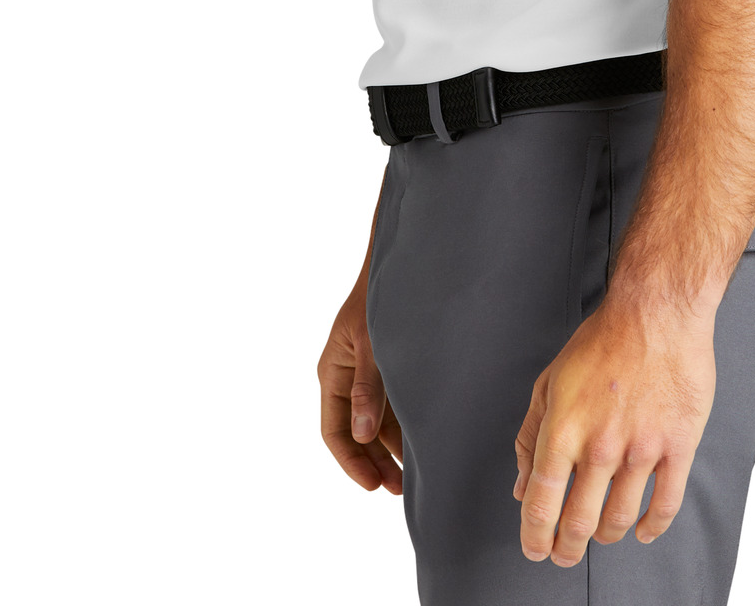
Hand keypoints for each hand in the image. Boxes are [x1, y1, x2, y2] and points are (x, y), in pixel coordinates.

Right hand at [318, 289, 402, 493]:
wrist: (403, 263)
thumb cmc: (379, 299)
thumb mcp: (371, 343)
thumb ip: (368, 388)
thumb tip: (364, 435)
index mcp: (332, 373)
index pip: (334, 430)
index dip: (351, 461)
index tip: (371, 485)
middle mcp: (347, 378)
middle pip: (356, 433)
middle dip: (374, 462)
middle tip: (398, 489)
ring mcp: (368, 375)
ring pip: (375, 424)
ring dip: (390, 450)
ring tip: (412, 478)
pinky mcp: (389, 370)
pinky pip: (392, 407)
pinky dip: (403, 428)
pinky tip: (421, 445)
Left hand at [513, 296, 716, 565]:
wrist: (657, 311)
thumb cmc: (603, 339)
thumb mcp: (550, 381)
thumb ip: (531, 434)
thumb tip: (521, 483)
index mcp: (564, 428)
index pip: (540, 502)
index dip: (534, 535)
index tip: (535, 548)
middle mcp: (600, 445)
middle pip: (578, 522)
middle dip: (566, 548)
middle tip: (564, 553)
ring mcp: (642, 449)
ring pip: (619, 519)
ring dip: (604, 537)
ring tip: (599, 535)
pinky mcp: (678, 446)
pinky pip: (665, 505)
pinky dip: (652, 527)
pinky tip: (642, 529)